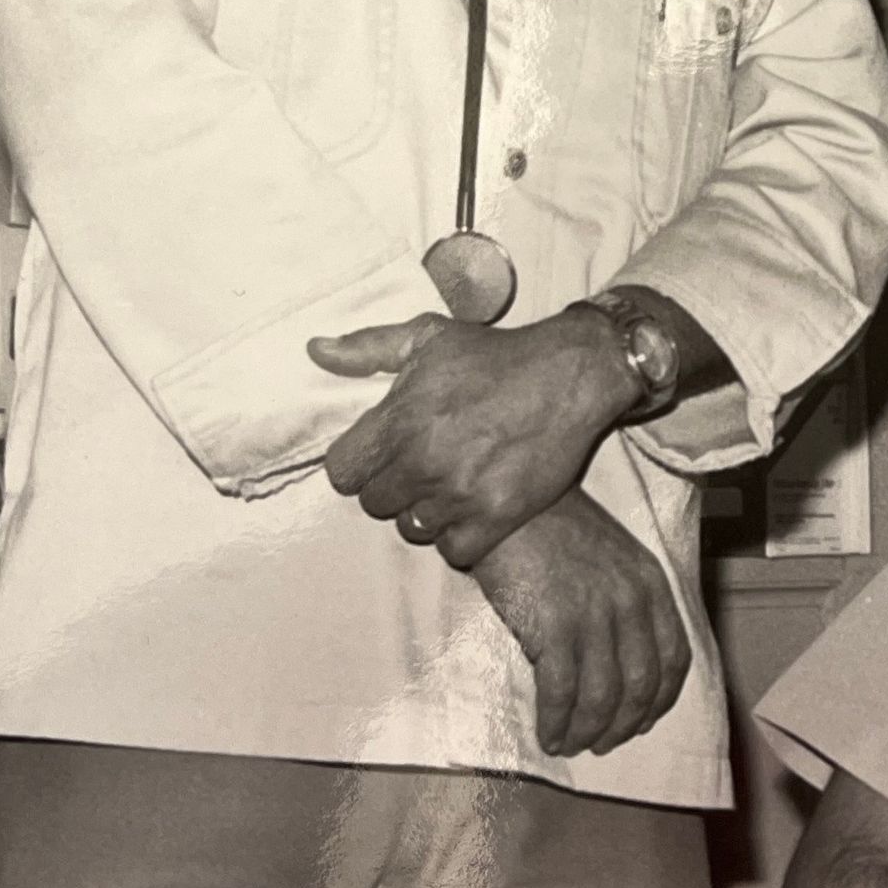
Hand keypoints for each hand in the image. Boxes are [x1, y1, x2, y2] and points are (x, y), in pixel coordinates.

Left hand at [308, 305, 640, 569]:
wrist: (573, 374)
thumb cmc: (498, 354)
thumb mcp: (430, 336)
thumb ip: (368, 348)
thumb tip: (315, 351)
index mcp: (400, 418)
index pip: (342, 473)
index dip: (360, 464)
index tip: (384, 454)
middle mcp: (425, 460)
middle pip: (376, 504)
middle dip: (395, 486)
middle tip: (425, 465)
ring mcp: (461, 492)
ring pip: (414, 528)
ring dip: (428, 511)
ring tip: (452, 484)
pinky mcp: (498, 516)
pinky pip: (454, 551)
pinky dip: (461, 536)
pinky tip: (475, 508)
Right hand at [473, 489, 693, 756]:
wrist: (508, 503)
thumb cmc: (553, 526)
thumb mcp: (612, 553)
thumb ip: (627, 598)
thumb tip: (624, 658)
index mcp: (650, 583)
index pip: (674, 657)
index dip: (660, 699)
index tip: (642, 721)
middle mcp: (630, 601)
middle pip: (642, 685)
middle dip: (624, 725)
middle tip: (601, 743)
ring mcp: (594, 615)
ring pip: (603, 697)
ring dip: (588, 731)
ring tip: (569, 744)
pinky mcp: (553, 626)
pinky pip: (562, 693)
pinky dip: (557, 722)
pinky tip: (547, 734)